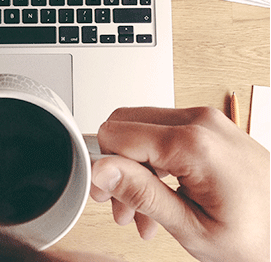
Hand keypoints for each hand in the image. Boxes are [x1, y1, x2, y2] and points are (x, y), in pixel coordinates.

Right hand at [90, 107, 268, 261]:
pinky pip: (163, 134)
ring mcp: (207, 121)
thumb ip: (142, 194)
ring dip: (133, 169)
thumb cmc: (258, 236)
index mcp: (193, 144)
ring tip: (142, 213)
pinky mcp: (210, 128)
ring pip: (141, 131)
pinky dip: (152, 163)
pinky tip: (159, 197)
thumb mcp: (191, 226)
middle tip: (120, 205)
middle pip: (124, 126)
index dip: (103, 167)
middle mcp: (200, 122)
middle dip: (115, 167)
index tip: (106, 196)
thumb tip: (102, 170)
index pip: (115, 135)